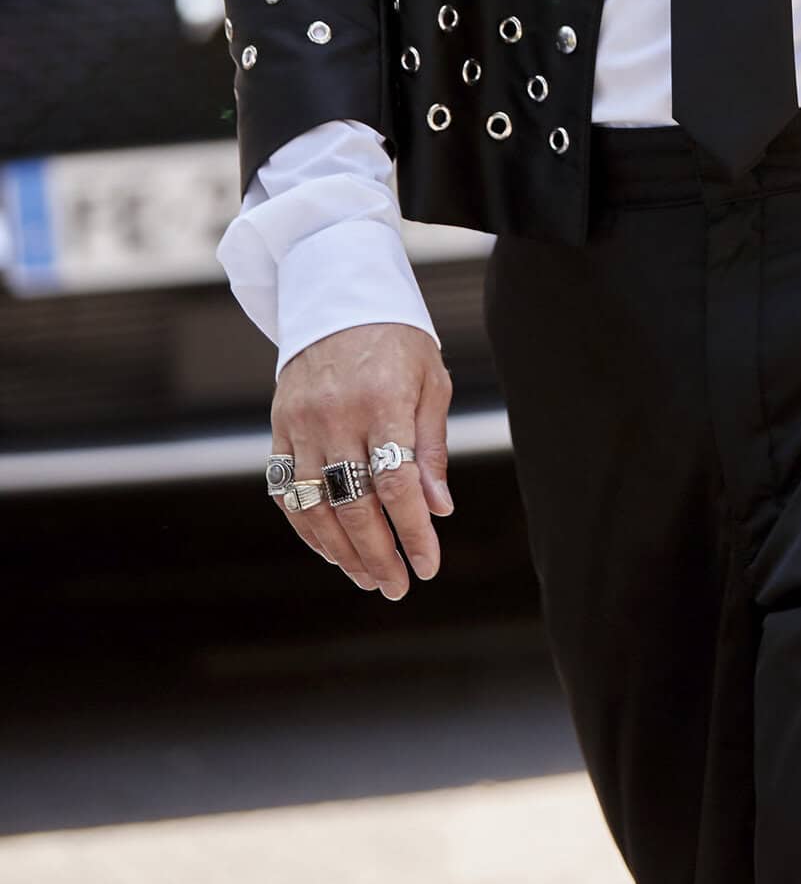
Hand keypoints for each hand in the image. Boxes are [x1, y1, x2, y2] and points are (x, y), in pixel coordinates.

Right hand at [271, 322, 453, 598]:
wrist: (339, 296)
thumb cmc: (397, 341)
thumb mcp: (430, 382)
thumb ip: (431, 448)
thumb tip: (438, 510)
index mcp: (382, 400)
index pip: (396, 484)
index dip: (412, 532)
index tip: (428, 565)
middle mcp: (336, 415)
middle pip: (353, 504)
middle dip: (378, 554)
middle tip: (397, 586)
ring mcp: (301, 423)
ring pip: (315, 505)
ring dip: (340, 550)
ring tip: (367, 577)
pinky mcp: (279, 426)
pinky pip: (286, 490)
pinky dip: (306, 527)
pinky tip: (331, 548)